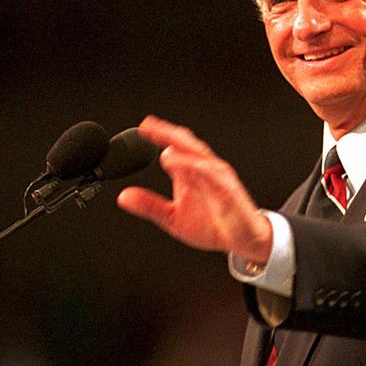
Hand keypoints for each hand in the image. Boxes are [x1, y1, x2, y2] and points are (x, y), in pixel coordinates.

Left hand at [116, 115, 272, 263]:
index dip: (158, 136)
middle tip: (149, 125)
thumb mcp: (172, 218)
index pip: (173, 148)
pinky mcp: (229, 192)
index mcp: (189, 173)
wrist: (243, 240)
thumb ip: (149, 205)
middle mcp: (203, 170)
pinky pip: (216, 178)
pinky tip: (191, 166)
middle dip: (168, 134)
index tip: (141, 129)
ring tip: (165, 143)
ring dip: (184, 149)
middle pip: (186, 145)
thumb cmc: (212, 224)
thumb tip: (123, 196)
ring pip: (201, 157)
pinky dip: (203, 170)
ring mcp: (217, 179)